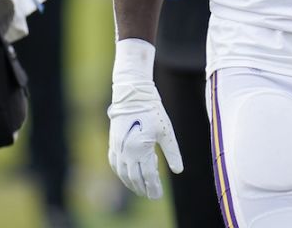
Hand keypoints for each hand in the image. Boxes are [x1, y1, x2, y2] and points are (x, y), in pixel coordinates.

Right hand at [107, 40, 182, 198]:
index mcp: (140, 149)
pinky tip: (126, 176)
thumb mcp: (166, 132)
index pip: (147, 175)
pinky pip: (115, 164)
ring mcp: (117, 148)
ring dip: (131, 183)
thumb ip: (172, 152)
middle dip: (143, 188)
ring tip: (140, 189)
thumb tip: (179, 171)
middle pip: (134, 177)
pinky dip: (121, 173)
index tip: (157, 195)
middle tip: (151, 196)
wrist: (132, 95)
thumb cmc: (152, 111)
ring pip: (122, 173)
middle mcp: (126, 151)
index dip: (153, 187)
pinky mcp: (113, 143)